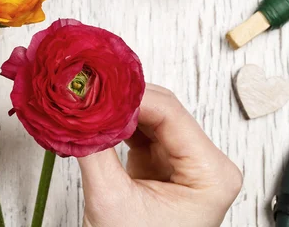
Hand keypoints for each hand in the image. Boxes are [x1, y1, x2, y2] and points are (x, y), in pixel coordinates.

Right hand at [79, 84, 242, 226]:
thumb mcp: (112, 201)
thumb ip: (95, 150)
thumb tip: (78, 111)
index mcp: (210, 172)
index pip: (170, 113)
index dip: (129, 95)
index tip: (95, 88)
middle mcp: (203, 163)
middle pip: (161, 109)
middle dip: (120, 99)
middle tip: (86, 90)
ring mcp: (183, 162)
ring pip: (147, 116)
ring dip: (115, 110)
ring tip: (87, 103)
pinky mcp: (161, 163)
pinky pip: (138, 130)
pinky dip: (115, 124)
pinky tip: (95, 120)